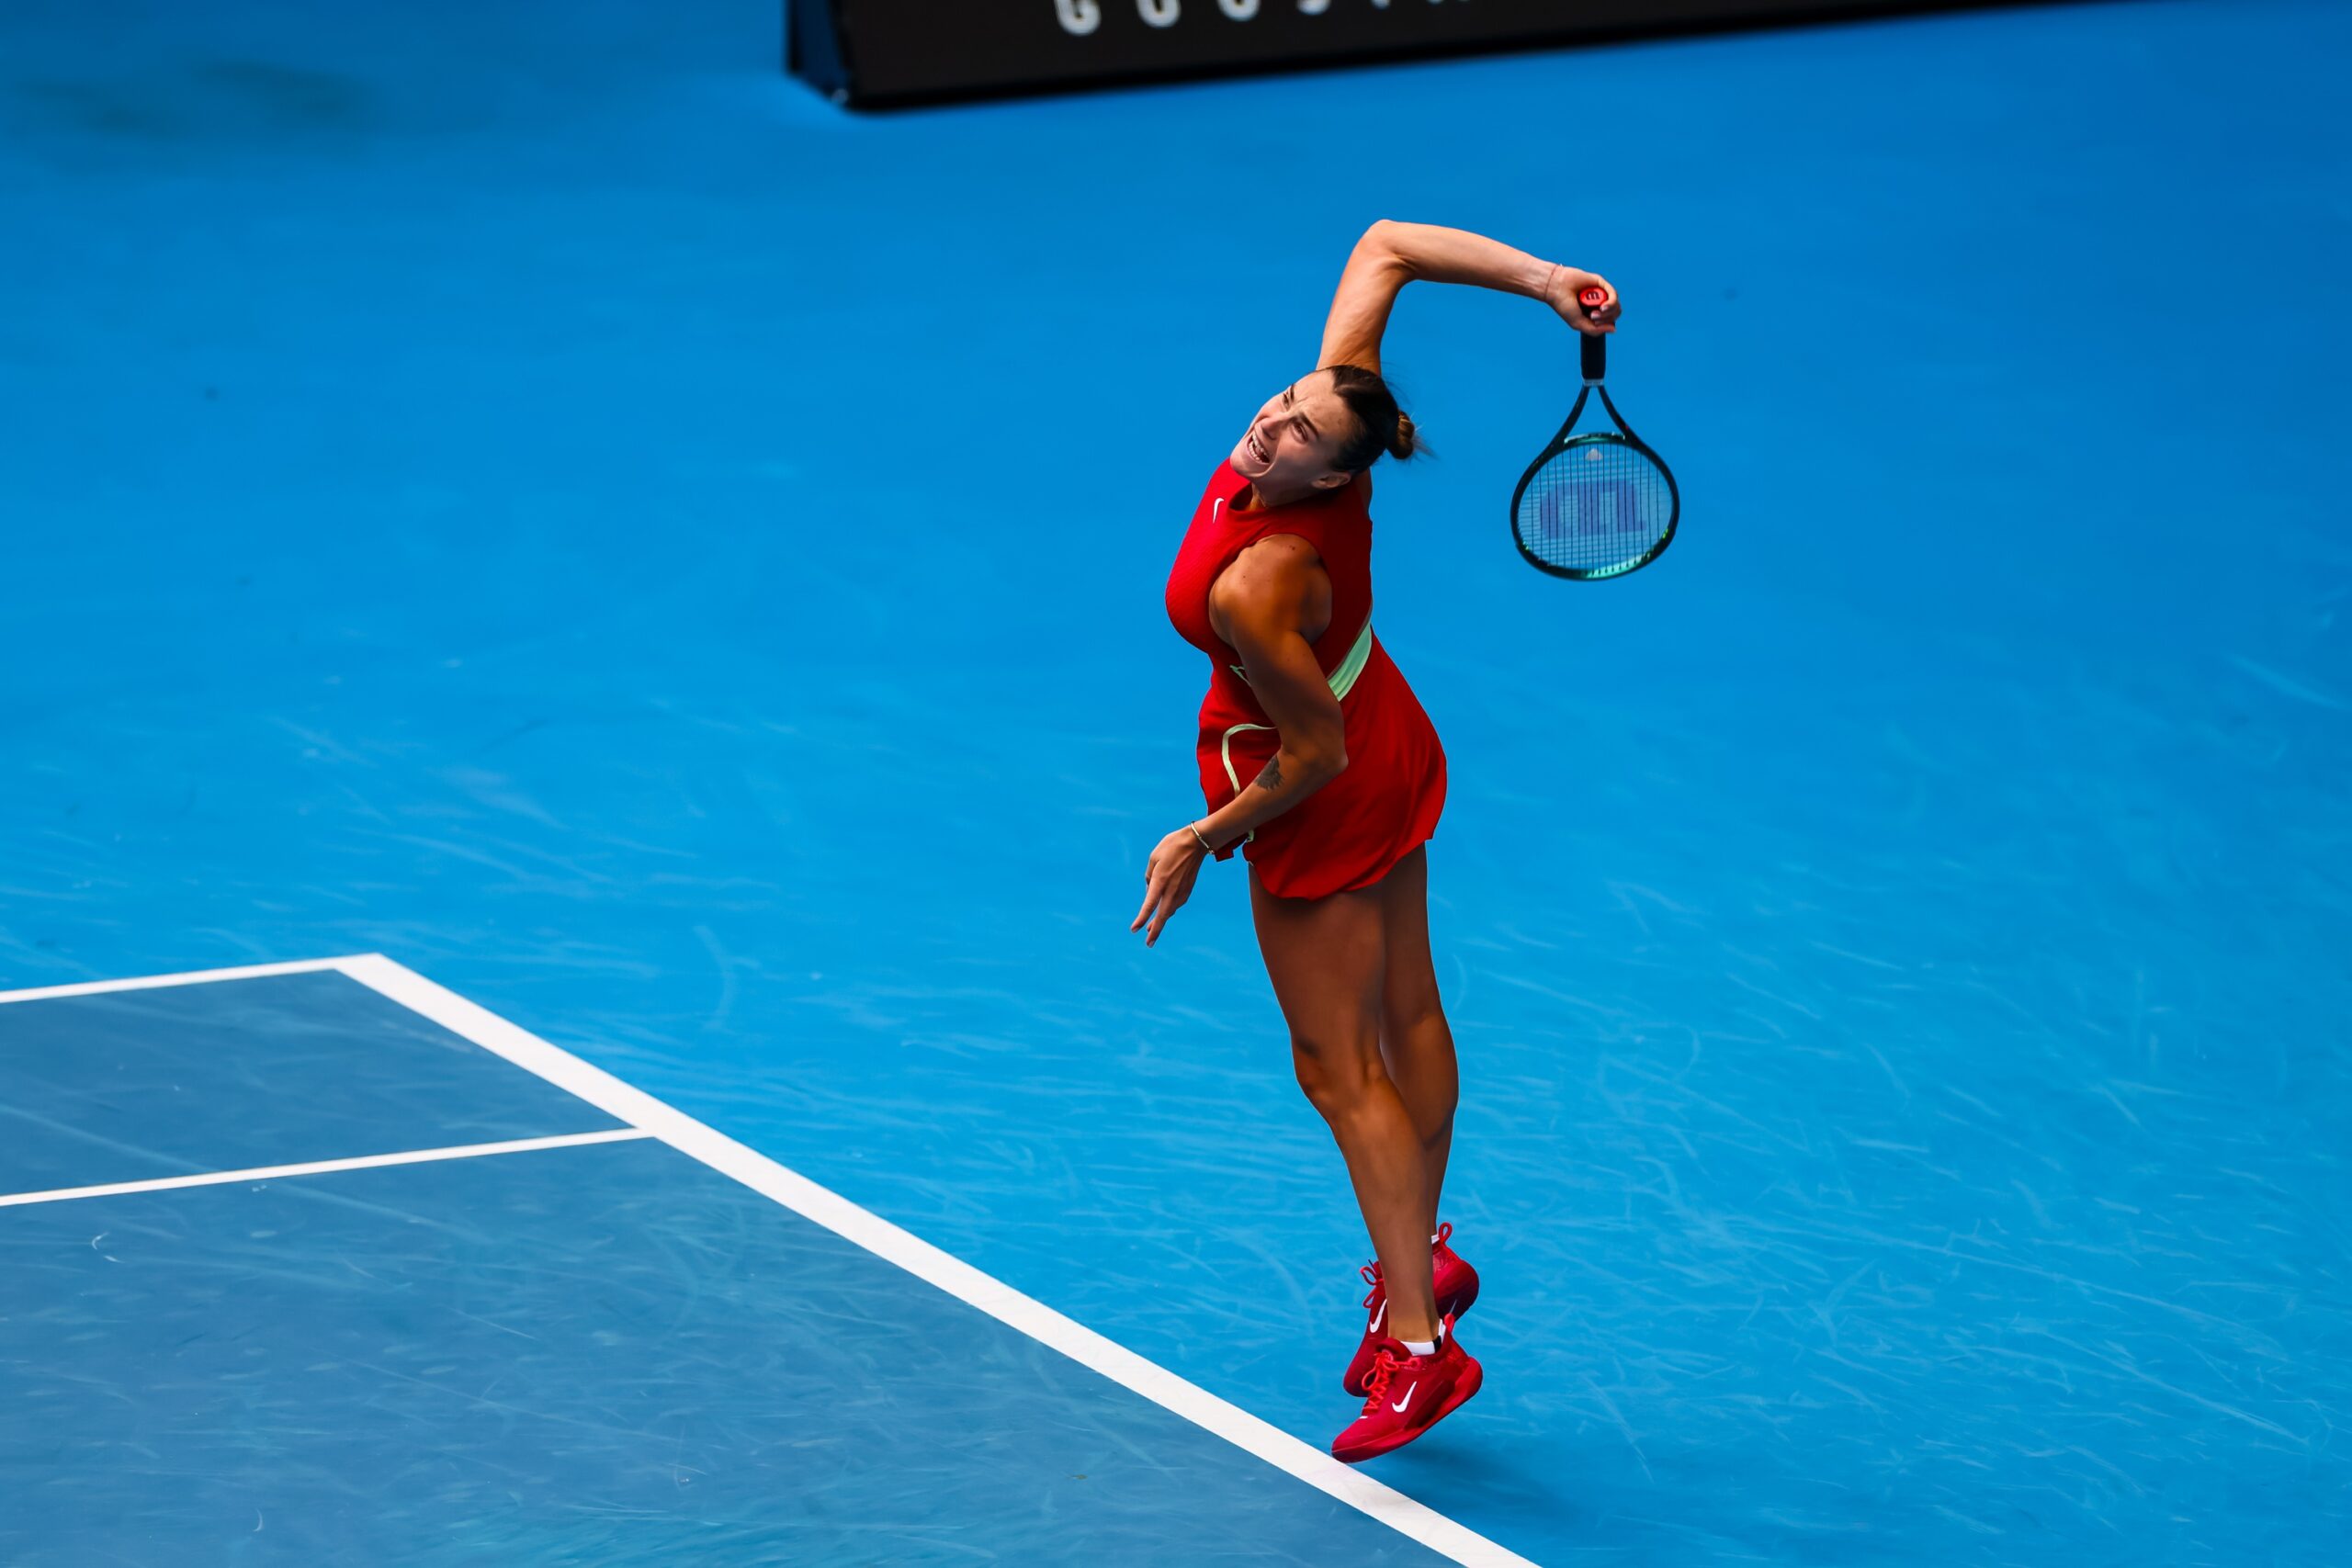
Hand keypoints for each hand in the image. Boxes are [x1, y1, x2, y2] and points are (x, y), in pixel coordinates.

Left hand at [1131, 825, 1209, 946]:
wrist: (1196, 842)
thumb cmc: (1171, 847)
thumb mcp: (1153, 858)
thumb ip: (1149, 877)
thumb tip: (1150, 891)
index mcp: (1160, 881)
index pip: (1149, 905)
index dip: (1142, 919)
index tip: (1134, 930)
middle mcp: (1172, 890)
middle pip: (1162, 916)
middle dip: (1155, 931)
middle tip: (1148, 943)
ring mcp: (1182, 891)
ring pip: (1169, 912)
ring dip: (1161, 921)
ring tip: (1152, 929)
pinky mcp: (1187, 889)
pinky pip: (1176, 904)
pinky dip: (1168, 911)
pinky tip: (1164, 912)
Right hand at [1545, 266, 1619, 334]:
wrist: (1556, 289)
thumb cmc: (1564, 305)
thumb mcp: (1578, 323)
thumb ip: (1595, 330)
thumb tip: (1613, 329)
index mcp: (1594, 313)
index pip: (1609, 321)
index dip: (1605, 325)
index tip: (1593, 322)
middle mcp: (1599, 303)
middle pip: (1615, 314)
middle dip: (1607, 319)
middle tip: (1593, 317)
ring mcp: (1601, 293)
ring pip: (1616, 306)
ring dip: (1609, 312)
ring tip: (1598, 311)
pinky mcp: (1601, 283)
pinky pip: (1614, 295)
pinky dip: (1611, 303)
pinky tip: (1603, 307)